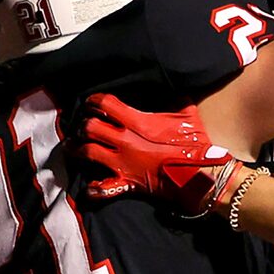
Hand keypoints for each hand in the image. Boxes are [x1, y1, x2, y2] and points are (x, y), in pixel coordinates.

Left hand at [80, 94, 245, 214]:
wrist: (200, 176)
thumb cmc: (195, 145)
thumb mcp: (187, 114)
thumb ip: (175, 99)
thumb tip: (174, 85)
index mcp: (138, 122)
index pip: (106, 104)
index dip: (94, 101)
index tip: (90, 102)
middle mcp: (125, 141)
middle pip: (91, 127)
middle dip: (83, 124)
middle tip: (82, 125)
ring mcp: (123, 163)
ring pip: (89, 153)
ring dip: (77, 149)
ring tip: (72, 147)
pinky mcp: (127, 184)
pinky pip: (103, 189)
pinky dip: (93, 188)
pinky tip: (88, 186)